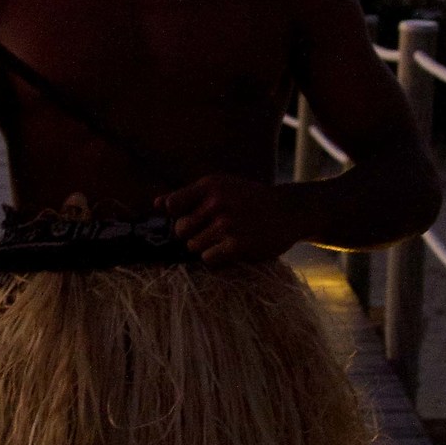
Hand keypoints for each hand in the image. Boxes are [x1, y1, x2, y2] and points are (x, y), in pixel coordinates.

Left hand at [157, 172, 295, 268]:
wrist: (289, 211)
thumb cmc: (249, 199)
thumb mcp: (221, 188)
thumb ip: (188, 196)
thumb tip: (156, 204)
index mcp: (210, 185)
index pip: (172, 205)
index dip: (177, 215)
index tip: (192, 217)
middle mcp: (216, 202)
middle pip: (179, 230)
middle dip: (192, 234)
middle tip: (212, 230)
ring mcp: (227, 224)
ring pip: (193, 247)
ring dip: (206, 247)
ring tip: (225, 238)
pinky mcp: (237, 245)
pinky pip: (209, 259)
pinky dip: (217, 258)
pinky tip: (232, 248)